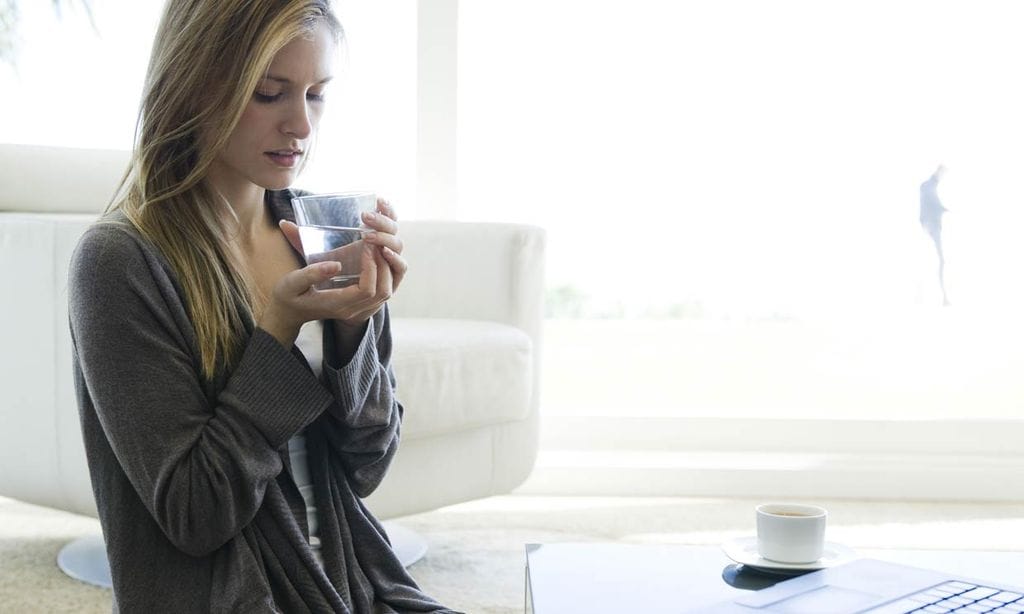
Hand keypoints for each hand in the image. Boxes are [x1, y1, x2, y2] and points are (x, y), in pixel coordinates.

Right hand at [265, 199, 406, 344]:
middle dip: (384, 266)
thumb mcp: (291, 283)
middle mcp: (350, 310)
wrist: (287, 314)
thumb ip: (311, 274)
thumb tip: (336, 264)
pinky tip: (376, 258)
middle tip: (376, 244)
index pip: (367, 289)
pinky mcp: (358, 305)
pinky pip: (380, 293)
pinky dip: (383, 275)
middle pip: (382, 292)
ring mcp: (356, 310)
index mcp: (336, 304)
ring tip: (378, 248)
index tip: (366, 246)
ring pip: (385, 293)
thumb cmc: (288, 296)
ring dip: (386, 270)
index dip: (371, 267)